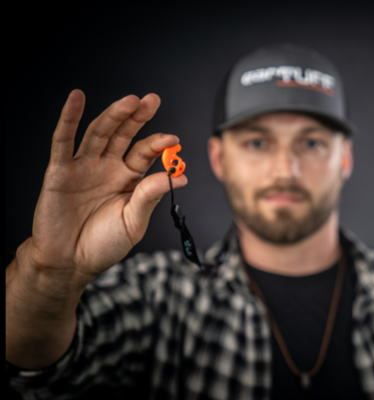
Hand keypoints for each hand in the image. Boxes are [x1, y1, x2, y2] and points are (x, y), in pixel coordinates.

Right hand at [22, 89, 186, 284]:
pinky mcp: (60, 171)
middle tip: (152, 100)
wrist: (69, 263)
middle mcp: (107, 168)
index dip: (158, 144)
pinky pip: (63, 141)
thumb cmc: (103, 245)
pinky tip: (76, 99)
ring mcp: (84, 166)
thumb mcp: (134, 221)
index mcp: (128, 179)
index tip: (174, 140)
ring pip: (99, 133)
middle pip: (124, 135)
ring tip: (130, 101)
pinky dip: (69, 118)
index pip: (145, 153)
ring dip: (113, 115)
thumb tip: (180, 176)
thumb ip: (151, 195)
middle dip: (137, 117)